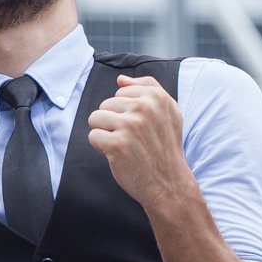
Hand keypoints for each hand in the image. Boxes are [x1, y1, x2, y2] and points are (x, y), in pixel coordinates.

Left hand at [87, 74, 194, 211]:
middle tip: (132, 139)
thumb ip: (148, 88)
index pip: (120, 92)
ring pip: (95, 118)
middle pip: (105, 104)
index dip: (125, 111)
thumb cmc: (164, 147)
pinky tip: (117, 155)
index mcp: (157, 96)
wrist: (169, 182)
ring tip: (124, 145)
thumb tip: (120, 79)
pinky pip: (93, 136)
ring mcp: (130, 125)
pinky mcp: (117, 144)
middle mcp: (144, 108)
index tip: (141, 126)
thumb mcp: (168, 112)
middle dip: (113, 122)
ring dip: (105, 133)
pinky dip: (101, 147)